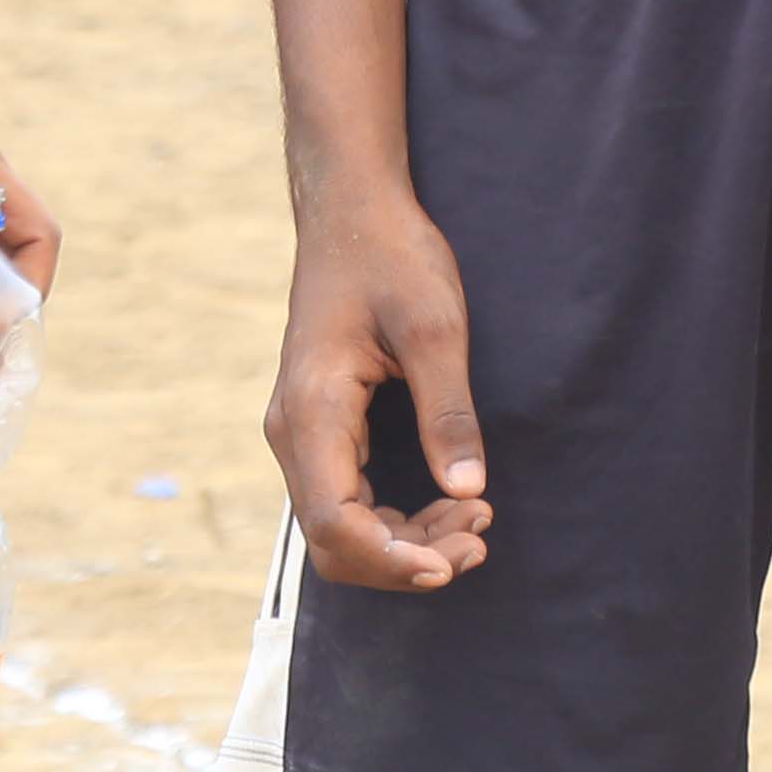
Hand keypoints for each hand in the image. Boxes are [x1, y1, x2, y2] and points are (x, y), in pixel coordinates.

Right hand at [265, 188, 493, 589]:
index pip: (335, 522)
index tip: (452, 562)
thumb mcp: (435, 327)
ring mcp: (302, 433)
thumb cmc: (391, 255)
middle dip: (406, 558)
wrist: (351, 209)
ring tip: (475, 524)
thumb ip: (449, 411)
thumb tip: (469, 491)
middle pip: (335, 540)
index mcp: (312, 410)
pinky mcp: (322, 428)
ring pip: (342, 525)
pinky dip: (397, 518)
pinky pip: (349, 499)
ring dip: (406, 542)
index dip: (391, 559)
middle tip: (478, 541)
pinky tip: (451, 503)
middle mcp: (293, 432)